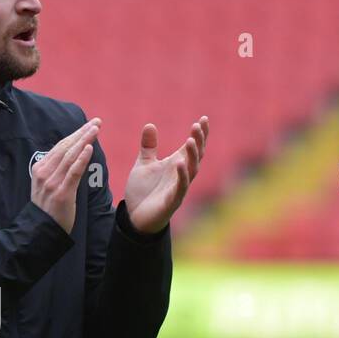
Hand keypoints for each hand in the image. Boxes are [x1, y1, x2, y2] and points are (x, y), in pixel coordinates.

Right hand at [31, 118, 99, 234]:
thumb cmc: (47, 208)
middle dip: (82, 133)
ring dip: (84, 140)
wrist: (41, 230)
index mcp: (41, 169)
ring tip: (96, 129)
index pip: (60, 146)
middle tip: (97, 122)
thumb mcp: (45, 185)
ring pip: (70, 156)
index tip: (88, 125)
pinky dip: (81, 159)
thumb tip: (70, 156)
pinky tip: (89, 148)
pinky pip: (73, 172)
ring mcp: (52, 183)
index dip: (75, 134)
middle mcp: (45, 173)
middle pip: (66, 147)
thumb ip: (55, 170)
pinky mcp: (62, 193)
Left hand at [123, 116, 208, 235]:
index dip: (200, 134)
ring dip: (192, 155)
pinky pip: (180, 188)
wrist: (134, 218)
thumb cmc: (143, 192)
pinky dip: (181, 176)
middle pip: (195, 156)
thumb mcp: (143, 165)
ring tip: (190, 140)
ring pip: (191, 170)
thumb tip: (149, 124)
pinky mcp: (172, 201)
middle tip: (198, 126)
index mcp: (176, 165)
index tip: (204, 119)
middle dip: (198, 141)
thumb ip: (148, 147)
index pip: (192, 147)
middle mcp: (180, 175)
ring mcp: (178, 188)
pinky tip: (179, 163)